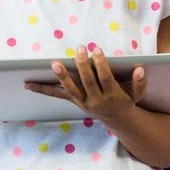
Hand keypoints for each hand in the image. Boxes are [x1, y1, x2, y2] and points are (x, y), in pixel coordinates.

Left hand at [24, 45, 144, 123]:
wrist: (117, 119)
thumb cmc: (127, 100)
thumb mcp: (138, 94)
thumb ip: (140, 82)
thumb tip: (140, 69)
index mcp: (111, 95)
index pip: (104, 78)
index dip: (100, 64)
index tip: (97, 51)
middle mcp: (95, 100)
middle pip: (87, 81)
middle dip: (82, 65)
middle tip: (80, 49)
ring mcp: (82, 101)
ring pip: (70, 89)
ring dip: (62, 76)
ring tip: (54, 64)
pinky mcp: (74, 101)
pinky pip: (57, 95)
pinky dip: (43, 89)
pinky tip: (29, 85)